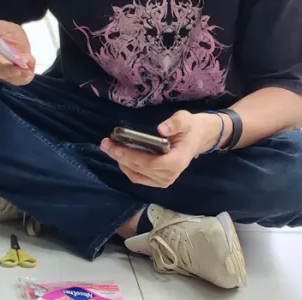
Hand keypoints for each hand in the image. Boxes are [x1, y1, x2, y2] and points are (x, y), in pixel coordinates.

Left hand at [100, 111, 222, 187]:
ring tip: (108, 147)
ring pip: (136, 175)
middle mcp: (170, 175)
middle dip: (120, 156)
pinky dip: (126, 167)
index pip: (151, 163)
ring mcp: (164, 180)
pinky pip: (138, 177)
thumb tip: (161, 129)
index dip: (132, 156)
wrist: (196, 138)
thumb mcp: (185, 120)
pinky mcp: (157, 181)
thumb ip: (175, 124)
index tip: (116, 146)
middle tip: (105, 143)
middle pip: (140, 169)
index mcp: (177, 161)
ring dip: (120, 162)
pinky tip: (119, 155)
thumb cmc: (189, 128)